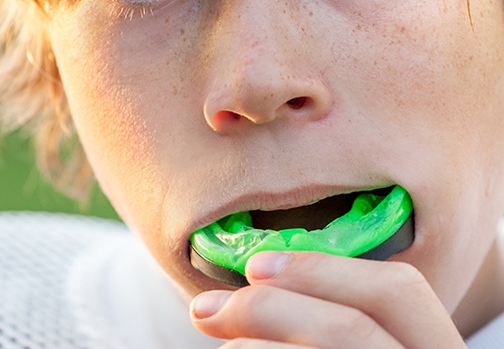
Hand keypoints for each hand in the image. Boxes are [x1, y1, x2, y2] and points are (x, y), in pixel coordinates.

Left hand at [190, 251, 466, 347]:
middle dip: (268, 307)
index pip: (398, 291)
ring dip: (254, 348)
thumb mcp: (369, 343)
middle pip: (351, 327)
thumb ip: (334, 320)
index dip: (321, 269)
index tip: (255, 265)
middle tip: (207, 308)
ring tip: (227, 347)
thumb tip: (256, 286)